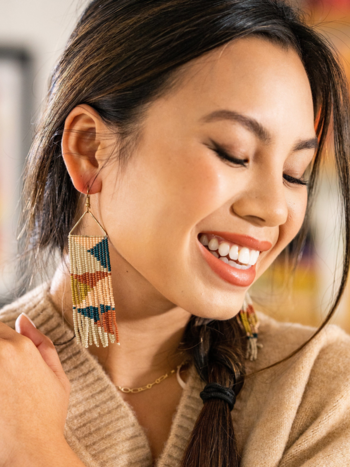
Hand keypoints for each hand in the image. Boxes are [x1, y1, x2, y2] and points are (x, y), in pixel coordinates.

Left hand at [0, 313, 70, 465]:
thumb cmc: (47, 414)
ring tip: (4, 384)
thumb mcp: (57, 374)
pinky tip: (1, 396)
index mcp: (20, 347)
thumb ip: (41, 341)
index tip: (7, 356)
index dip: (3, 338)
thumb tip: (22, 320)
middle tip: (6, 374)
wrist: (31, 448)